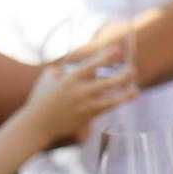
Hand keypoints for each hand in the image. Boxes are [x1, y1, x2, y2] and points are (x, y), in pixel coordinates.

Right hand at [22, 58, 136, 145]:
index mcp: (69, 79)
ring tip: (135, 89)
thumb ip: (64, 65)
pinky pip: (107, 108)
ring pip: (110, 100)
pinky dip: (118, 101)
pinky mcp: (87, 117)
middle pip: (106, 83)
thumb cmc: (42, 97)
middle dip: (122, 76)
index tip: (117, 49)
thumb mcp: (49, 77)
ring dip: (124, 94)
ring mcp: (84, 106)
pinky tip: (129, 95)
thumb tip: (77, 53)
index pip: (90, 66)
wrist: (37, 124)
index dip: (105, 57)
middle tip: (133, 69)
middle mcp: (79, 92)